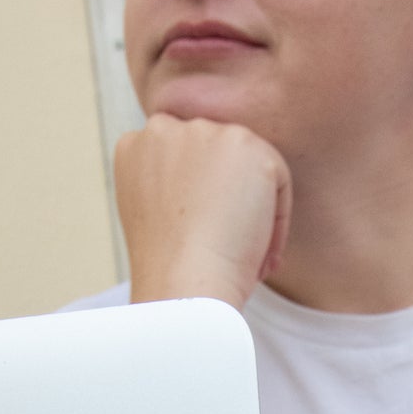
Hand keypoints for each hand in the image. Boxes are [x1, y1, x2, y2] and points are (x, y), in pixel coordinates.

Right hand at [114, 113, 291, 308]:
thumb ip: (171, 189)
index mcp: (134, 148)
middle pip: (215, 160)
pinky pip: (277, 180)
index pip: (182, 163)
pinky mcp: (244, 143)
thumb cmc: (169, 271)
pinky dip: (277, 221)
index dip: (201, 205)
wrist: (183, 283)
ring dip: (255, 211)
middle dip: (229, 202)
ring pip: (247, 168)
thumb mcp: (154, 219)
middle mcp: (164, 130)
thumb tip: (212, 194)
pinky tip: (261, 257)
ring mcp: (204, 132)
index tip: (208, 242)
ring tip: (249, 261)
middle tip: (233, 253)